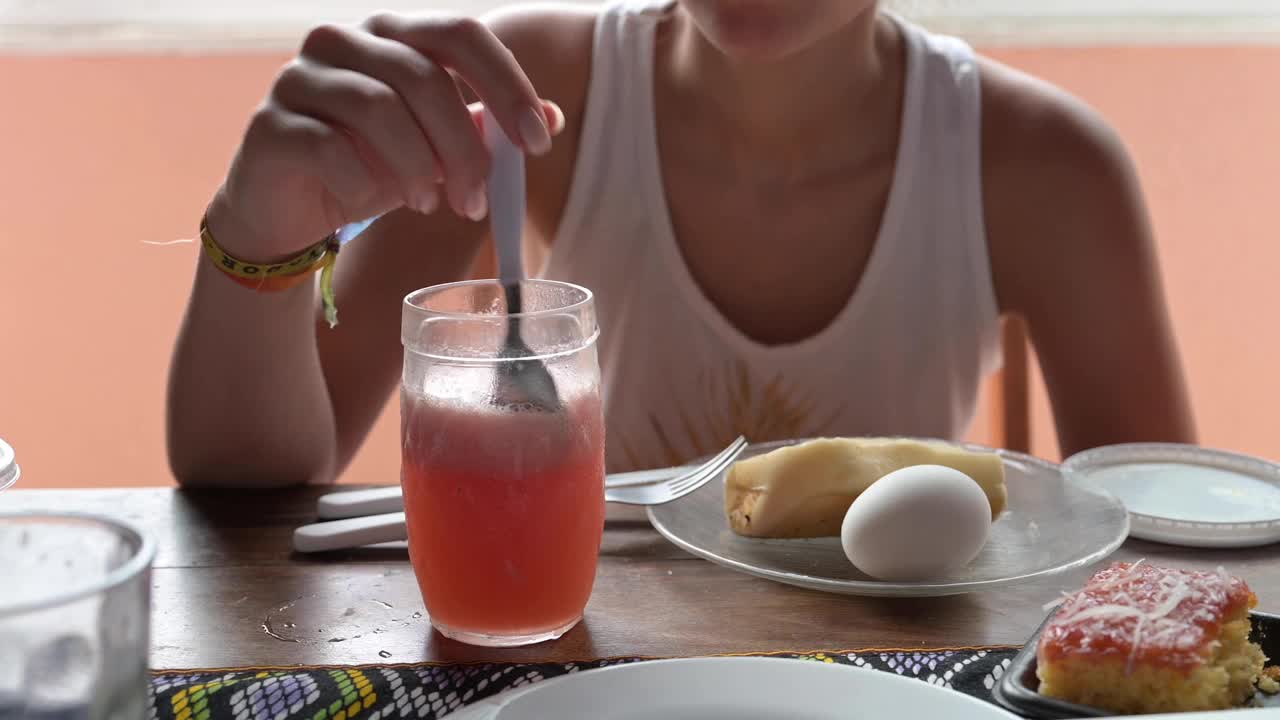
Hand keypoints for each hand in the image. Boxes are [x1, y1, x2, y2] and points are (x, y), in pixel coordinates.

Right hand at [208, 12, 562, 261]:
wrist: (286, 211)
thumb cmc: (368, 168)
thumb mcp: (436, 149)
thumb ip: (485, 126)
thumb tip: (553, 118)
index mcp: (392, 35)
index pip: (461, 35)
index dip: (507, 85)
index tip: (538, 142)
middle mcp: (342, 40)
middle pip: (425, 76)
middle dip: (464, 146)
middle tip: (479, 200)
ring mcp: (299, 78)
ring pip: (378, 108)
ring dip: (418, 166)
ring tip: (433, 204)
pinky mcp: (269, 125)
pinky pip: (330, 147)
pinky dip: (365, 181)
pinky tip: (375, 201)